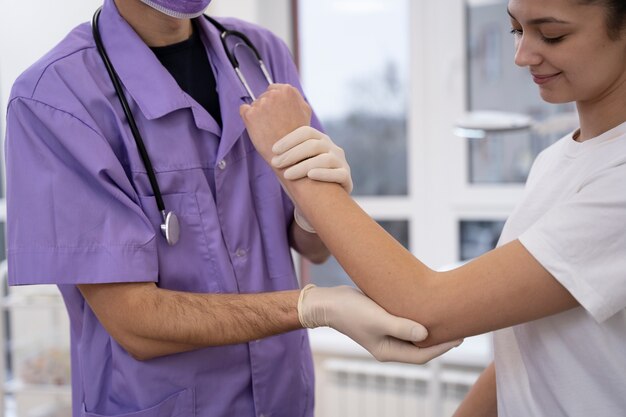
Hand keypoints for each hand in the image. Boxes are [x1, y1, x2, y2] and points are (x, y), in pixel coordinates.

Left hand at [240, 84, 311, 161]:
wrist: (287, 155)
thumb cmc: (297, 136)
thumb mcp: (305, 111)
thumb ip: (295, 97)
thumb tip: (285, 90)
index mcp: (288, 91)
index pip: (274, 89)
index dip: (275, 102)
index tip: (277, 113)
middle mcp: (274, 95)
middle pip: (264, 96)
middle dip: (267, 107)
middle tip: (274, 124)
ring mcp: (261, 104)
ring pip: (255, 104)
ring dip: (258, 114)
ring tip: (268, 129)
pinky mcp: (249, 114)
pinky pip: (244, 110)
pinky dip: (248, 117)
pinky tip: (257, 127)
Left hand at [272, 126, 352, 193]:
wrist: (323, 201)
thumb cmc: (304, 179)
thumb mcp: (296, 162)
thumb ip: (286, 153)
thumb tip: (263, 144)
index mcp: (320, 140)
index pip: (306, 132)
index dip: (289, 139)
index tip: (273, 150)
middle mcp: (333, 148)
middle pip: (313, 145)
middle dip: (292, 154)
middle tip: (276, 164)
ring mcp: (341, 162)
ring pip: (325, 159)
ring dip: (303, 166)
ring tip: (287, 175)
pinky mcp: (346, 178)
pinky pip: (338, 174)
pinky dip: (324, 174)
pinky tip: (310, 176)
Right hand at [298, 285, 462, 363]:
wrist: (328, 302)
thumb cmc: (350, 311)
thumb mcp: (378, 319)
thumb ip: (401, 327)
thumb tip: (426, 334)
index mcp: (388, 351)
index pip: (422, 355)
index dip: (442, 347)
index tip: (459, 336)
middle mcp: (389, 346)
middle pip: (420, 347)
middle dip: (440, 339)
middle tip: (459, 326)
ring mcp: (385, 334)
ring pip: (414, 335)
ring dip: (430, 328)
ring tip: (447, 318)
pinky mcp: (383, 321)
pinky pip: (405, 323)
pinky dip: (418, 318)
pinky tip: (427, 308)